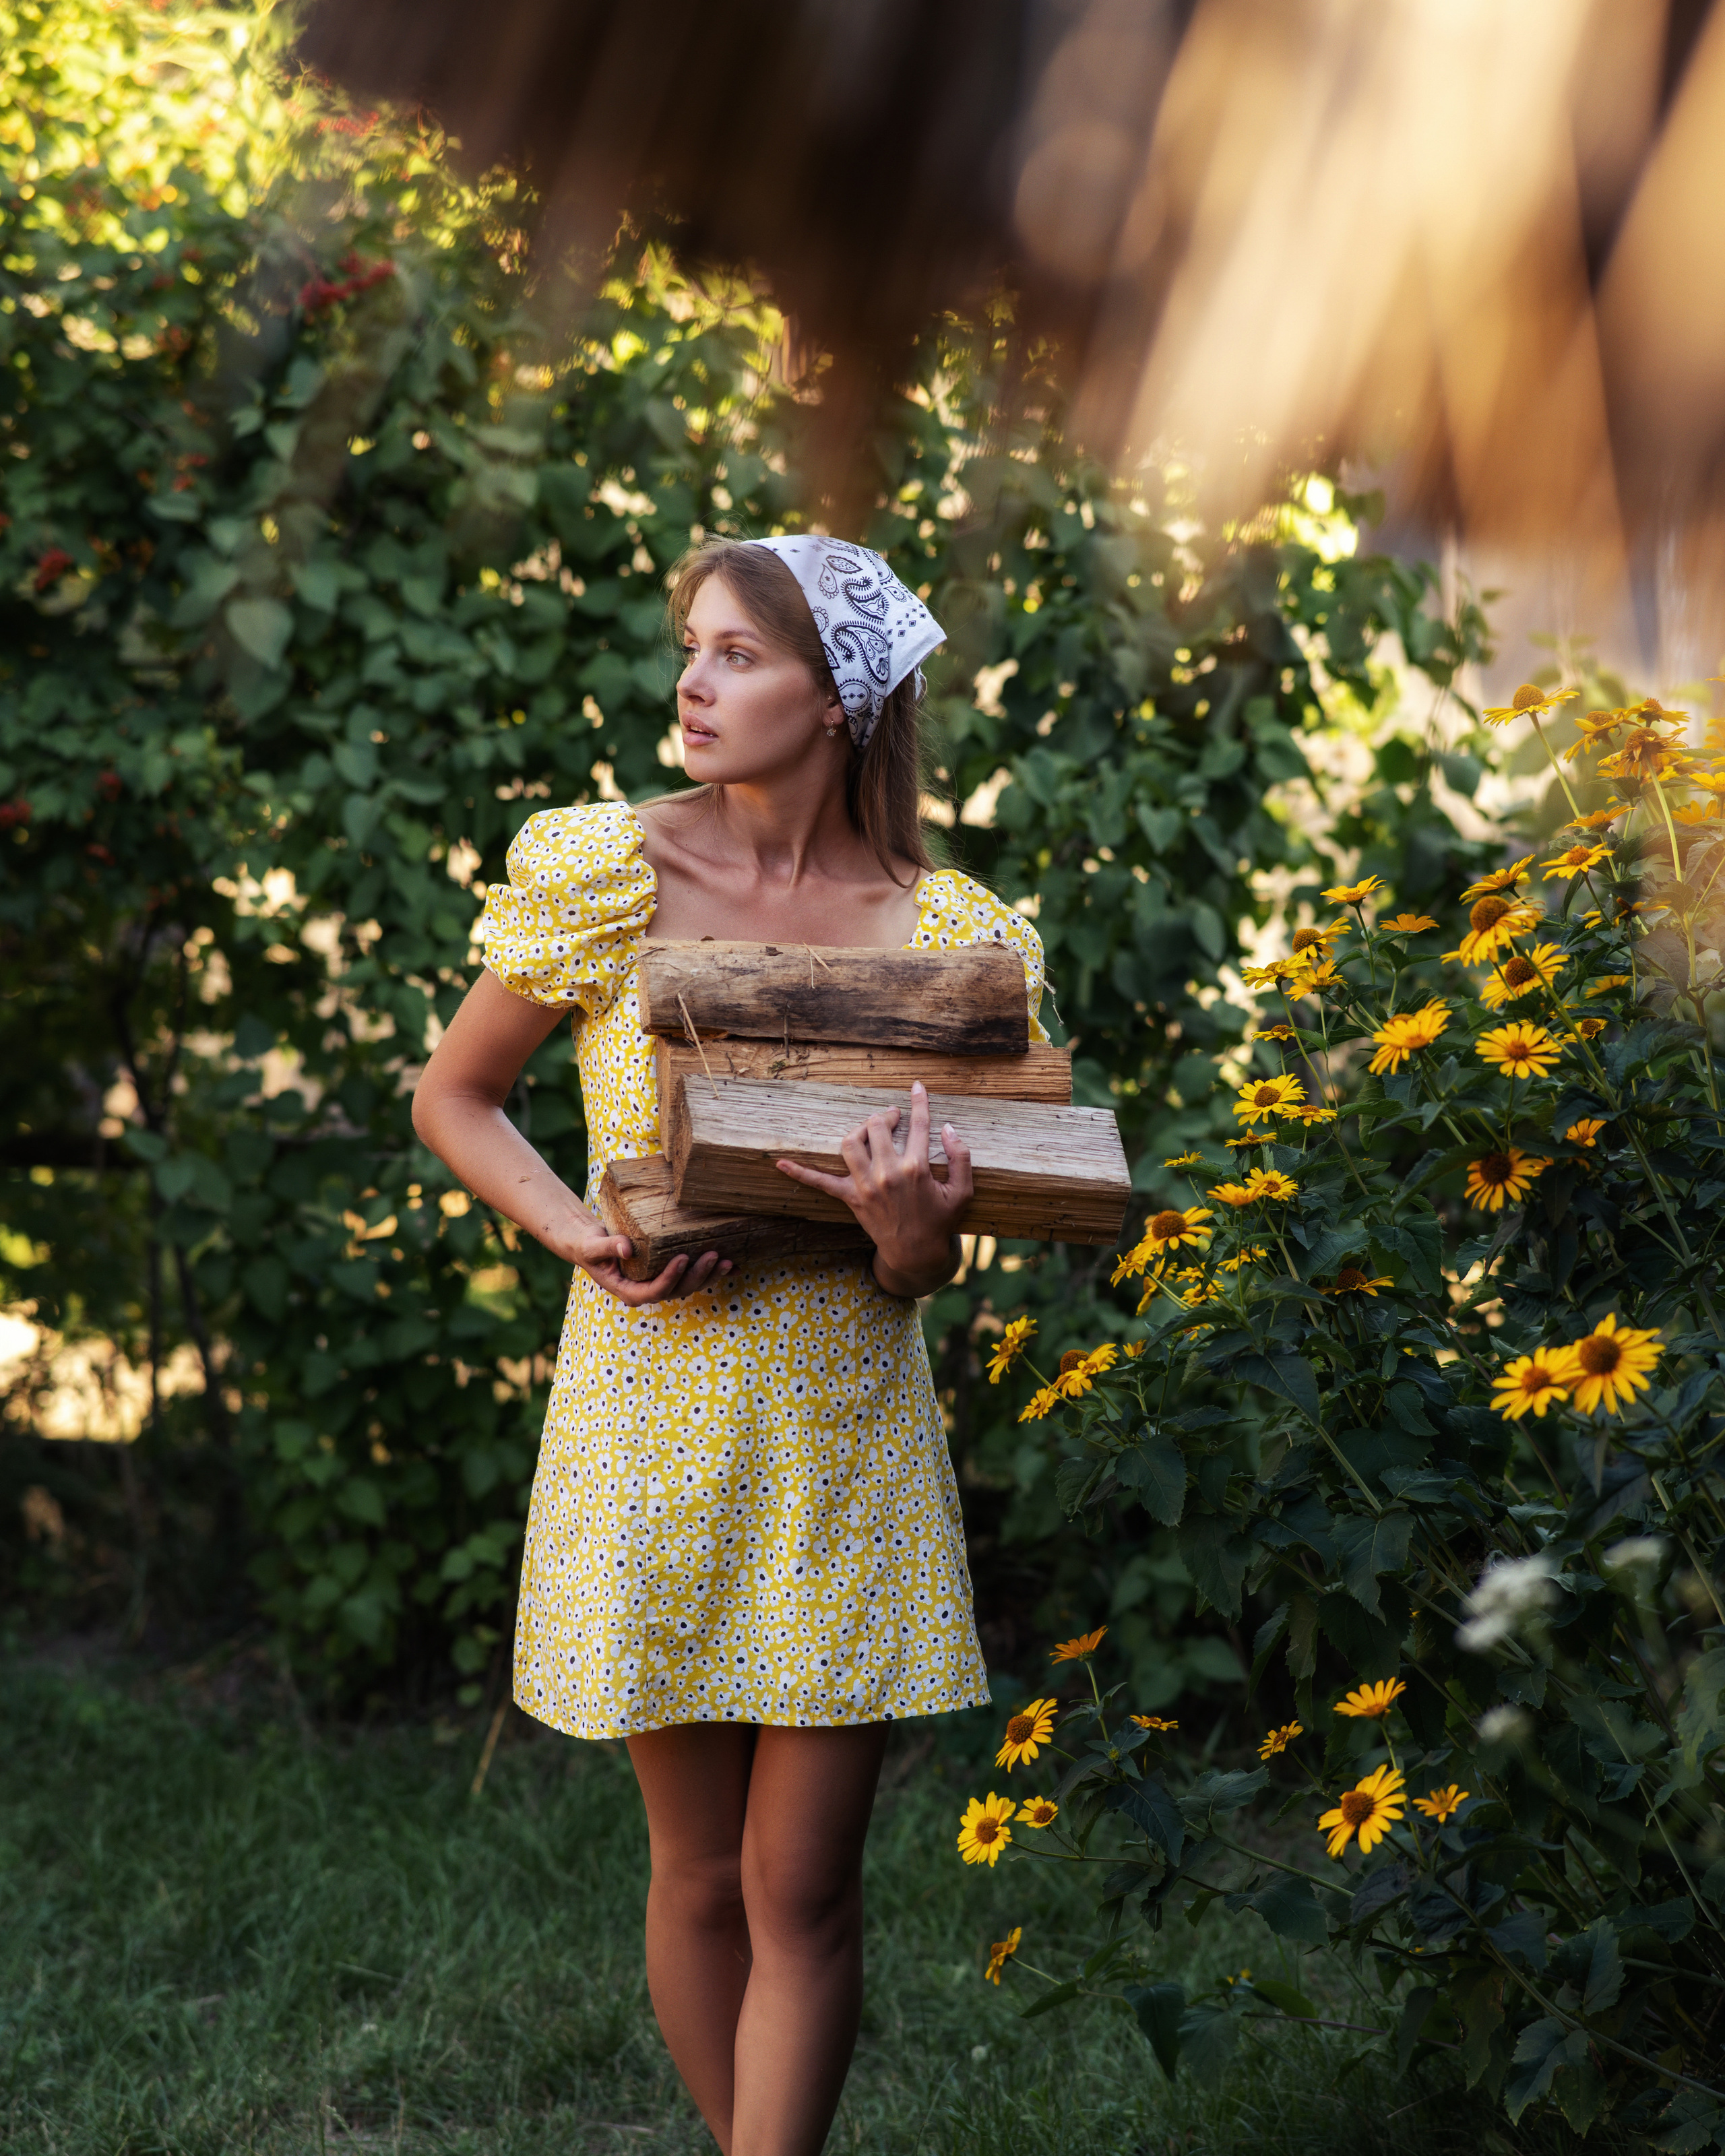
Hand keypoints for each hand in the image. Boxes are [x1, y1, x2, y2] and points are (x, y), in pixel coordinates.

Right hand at [551, 1214, 730, 1305]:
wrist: (592, 1243)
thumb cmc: (590, 1246)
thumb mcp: (593, 1246)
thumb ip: (608, 1247)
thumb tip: (627, 1247)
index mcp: (629, 1291)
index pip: (654, 1292)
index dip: (670, 1278)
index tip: (683, 1257)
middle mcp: (648, 1290)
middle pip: (678, 1290)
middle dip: (697, 1274)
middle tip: (712, 1254)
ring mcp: (660, 1283)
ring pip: (689, 1285)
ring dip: (709, 1275)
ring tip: (726, 1260)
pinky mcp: (669, 1273)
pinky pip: (693, 1276)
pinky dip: (713, 1272)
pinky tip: (734, 1265)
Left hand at [776, 1081, 971, 1292]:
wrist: (917, 1254)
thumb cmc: (941, 1221)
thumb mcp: (963, 1191)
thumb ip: (960, 1156)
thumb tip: (947, 1127)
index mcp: (916, 1167)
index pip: (918, 1124)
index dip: (918, 1102)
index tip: (916, 1086)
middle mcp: (888, 1173)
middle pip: (876, 1126)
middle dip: (885, 1116)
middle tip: (892, 1118)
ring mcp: (866, 1185)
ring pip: (850, 1143)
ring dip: (858, 1130)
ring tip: (868, 1130)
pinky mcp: (851, 1198)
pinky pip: (820, 1183)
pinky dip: (800, 1173)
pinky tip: (779, 1163)